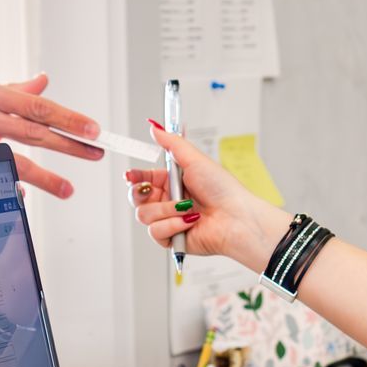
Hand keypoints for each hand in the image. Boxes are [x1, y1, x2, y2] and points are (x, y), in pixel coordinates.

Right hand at [0, 74, 102, 197]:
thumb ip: (8, 92)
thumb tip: (42, 82)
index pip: (37, 105)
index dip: (69, 118)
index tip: (92, 129)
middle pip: (36, 131)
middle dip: (71, 145)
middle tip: (95, 152)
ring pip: (18, 161)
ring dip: (47, 177)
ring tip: (68, 188)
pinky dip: (9, 189)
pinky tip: (21, 197)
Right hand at [127, 122, 291, 270]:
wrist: (236, 218)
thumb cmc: (222, 189)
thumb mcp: (195, 160)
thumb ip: (172, 143)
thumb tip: (155, 127)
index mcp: (174, 182)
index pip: (145, 178)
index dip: (135, 177)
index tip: (130, 175)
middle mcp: (169, 201)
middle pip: (137, 198)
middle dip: (140, 193)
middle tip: (152, 190)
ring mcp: (170, 220)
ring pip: (144, 215)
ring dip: (166, 210)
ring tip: (187, 207)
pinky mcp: (172, 239)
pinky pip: (155, 232)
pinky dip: (172, 225)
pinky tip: (189, 222)